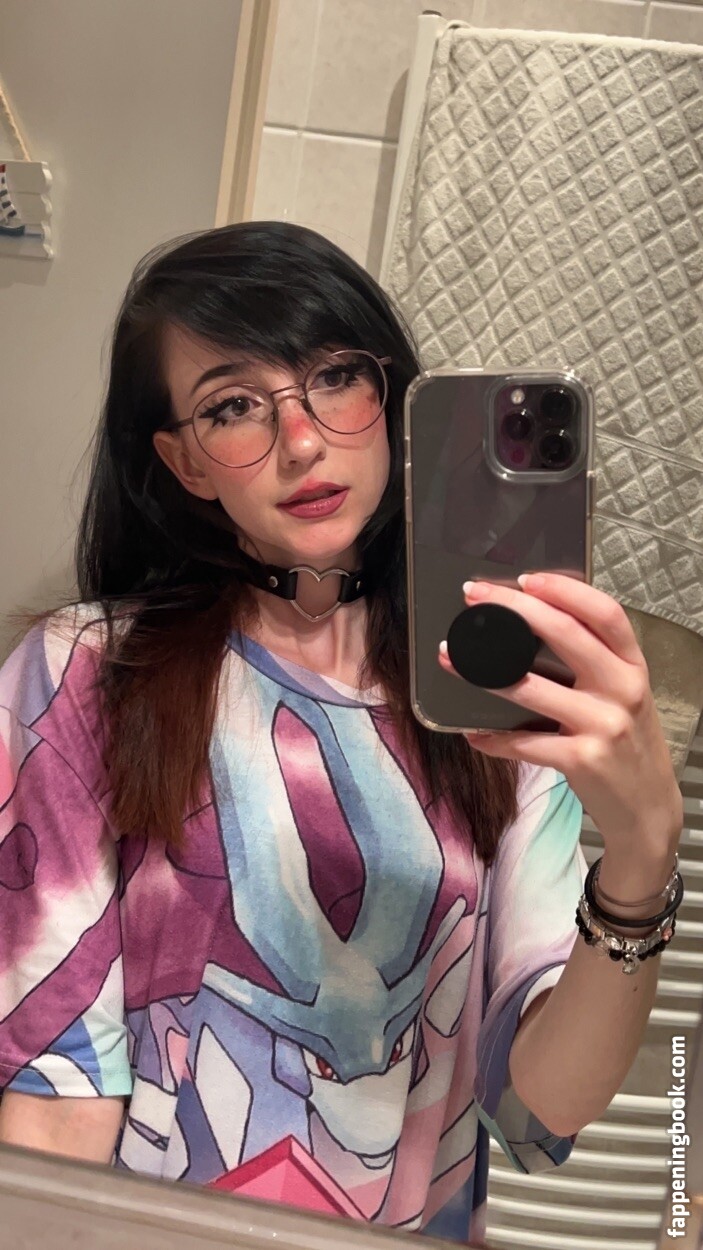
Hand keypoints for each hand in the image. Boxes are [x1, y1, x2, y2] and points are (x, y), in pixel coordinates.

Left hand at [438, 574, 682, 864]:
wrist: (647, 809)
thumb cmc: (627, 744)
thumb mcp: (625, 697)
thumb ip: (594, 665)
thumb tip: (533, 628)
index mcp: (633, 666)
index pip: (606, 614)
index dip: (566, 590)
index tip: (526, 578)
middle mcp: (623, 689)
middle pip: (566, 635)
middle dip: (515, 610)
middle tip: (474, 596)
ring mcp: (603, 725)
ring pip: (531, 687)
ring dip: (483, 671)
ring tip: (449, 656)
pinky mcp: (581, 759)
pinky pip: (523, 742)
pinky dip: (493, 738)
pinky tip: (472, 732)